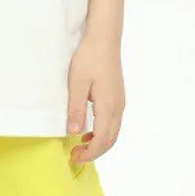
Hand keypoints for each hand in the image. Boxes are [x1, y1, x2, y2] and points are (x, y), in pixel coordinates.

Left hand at [66, 32, 124, 164]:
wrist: (104, 38)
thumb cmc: (88, 57)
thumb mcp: (76, 82)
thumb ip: (76, 108)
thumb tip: (74, 132)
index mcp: (108, 106)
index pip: (102, 140)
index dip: (89, 153)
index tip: (74, 157)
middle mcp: (118, 107)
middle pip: (110, 140)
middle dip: (94, 152)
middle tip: (76, 156)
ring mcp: (120, 102)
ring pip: (114, 132)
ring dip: (99, 143)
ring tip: (81, 145)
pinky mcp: (118, 96)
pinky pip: (113, 122)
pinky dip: (103, 132)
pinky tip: (90, 129)